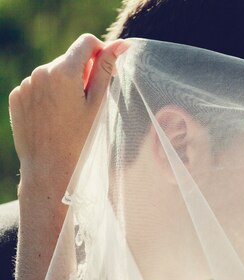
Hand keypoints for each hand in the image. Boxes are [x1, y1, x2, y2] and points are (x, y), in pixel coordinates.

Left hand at [9, 34, 126, 200]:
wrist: (49, 167)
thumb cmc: (81, 138)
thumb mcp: (98, 103)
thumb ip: (107, 69)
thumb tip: (121, 43)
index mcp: (64, 71)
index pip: (87, 42)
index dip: (100, 54)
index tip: (104, 73)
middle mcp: (41, 72)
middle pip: (69, 59)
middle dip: (81, 73)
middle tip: (88, 103)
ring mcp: (26, 84)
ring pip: (52, 73)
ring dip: (64, 84)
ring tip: (69, 114)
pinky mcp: (16, 96)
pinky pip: (37, 86)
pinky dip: (47, 95)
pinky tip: (53, 117)